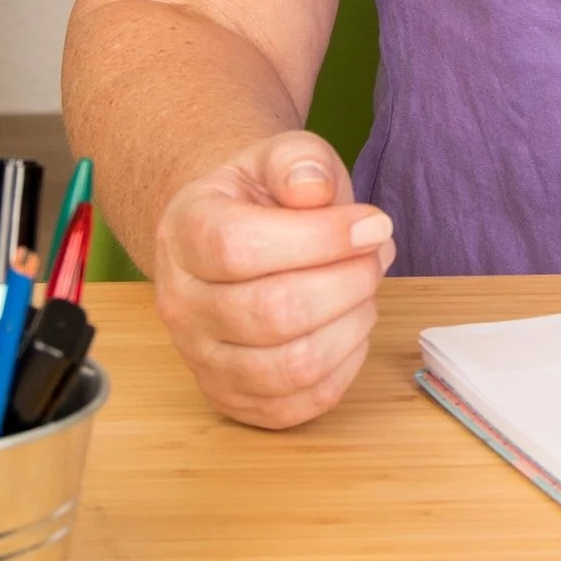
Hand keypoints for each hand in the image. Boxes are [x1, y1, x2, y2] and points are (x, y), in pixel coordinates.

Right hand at [153, 131, 394, 428]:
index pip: (240, 248)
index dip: (322, 238)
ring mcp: (202, 359)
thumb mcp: (280, 156)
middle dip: (350, 280)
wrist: (232, 235)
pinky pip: (298, 404)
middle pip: (272, 313)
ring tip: (365, 287)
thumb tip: (315, 190)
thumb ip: (299, 161)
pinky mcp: (233, 397)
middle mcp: (181, 304)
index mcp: (185, 234)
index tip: (374, 221)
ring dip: (354, 323)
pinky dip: (345, 367)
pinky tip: (351, 323)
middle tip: (378, 251)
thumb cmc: (264, 196)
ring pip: (290, 366)